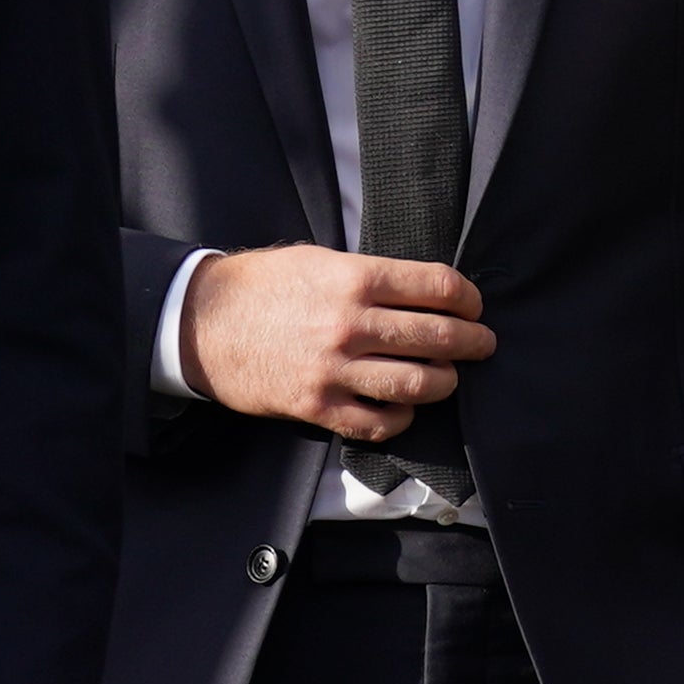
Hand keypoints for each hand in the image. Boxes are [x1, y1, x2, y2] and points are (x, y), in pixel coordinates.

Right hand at [180, 245, 493, 440]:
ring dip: (444, 382)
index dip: (468, 298)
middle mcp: (350, 324)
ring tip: (448, 377)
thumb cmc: (262, 286)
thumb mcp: (318, 260)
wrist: (202, 324)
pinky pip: (379, 423)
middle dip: (472, 342)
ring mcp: (334, 370)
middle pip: (437, 337)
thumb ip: (370, 275)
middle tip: (481, 344)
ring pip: (417, 384)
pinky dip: (402, 417)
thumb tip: (424, 290)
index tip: (473, 306)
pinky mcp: (317, 407)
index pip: (438, 287)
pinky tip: (403, 406)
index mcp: (354, 278)